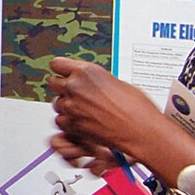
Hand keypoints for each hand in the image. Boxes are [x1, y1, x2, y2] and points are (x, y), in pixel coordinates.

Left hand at [45, 57, 168, 164]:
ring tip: (84, 110)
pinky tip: (83, 122)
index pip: (57, 64)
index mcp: (86, 71)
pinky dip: (69, 122)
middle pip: (53, 83)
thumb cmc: (136, 108)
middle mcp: (75, 87)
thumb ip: (95, 80)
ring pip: (56, 103)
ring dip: (66, 106)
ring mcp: (72, 106)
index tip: (64, 74)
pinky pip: (61, 121)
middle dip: (62, 88)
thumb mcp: (115, 81)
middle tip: (75, 94)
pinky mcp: (72, 125)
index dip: (62, 70)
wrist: (141, 130)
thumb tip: (90, 82)